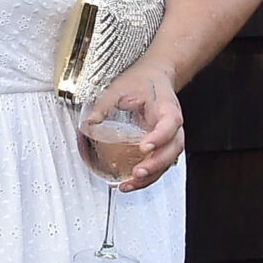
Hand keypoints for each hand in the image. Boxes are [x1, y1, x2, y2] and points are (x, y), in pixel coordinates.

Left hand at [86, 66, 184, 191]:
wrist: (155, 78)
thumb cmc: (142, 82)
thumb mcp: (120, 88)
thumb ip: (105, 104)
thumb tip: (89, 122)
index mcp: (167, 107)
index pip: (169, 124)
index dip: (159, 137)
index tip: (145, 146)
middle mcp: (172, 125)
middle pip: (173, 149)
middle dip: (156, 164)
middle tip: (137, 173)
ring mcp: (169, 137)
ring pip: (168, 161)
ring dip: (150, 176)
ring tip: (129, 185)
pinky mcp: (162, 146)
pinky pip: (159, 164)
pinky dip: (147, 177)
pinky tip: (130, 183)